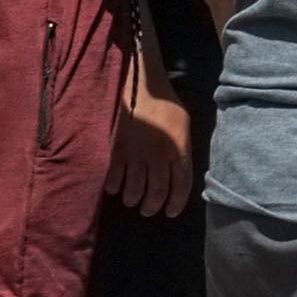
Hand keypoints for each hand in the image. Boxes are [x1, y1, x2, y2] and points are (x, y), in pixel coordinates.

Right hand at [107, 68, 194, 218]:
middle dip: (152, 206)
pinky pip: (113, 178)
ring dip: (133, 199)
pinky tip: (115, 188)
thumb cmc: (164, 105)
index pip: (182, 184)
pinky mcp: (115, 150)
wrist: (139, 84)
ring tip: (132, 200)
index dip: (176, 202)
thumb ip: (181, 151)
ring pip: (134, 189)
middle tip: (148, 210)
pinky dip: (114, 187)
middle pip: (157, 192)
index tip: (169, 212)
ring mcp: (136, 154)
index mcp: (179, 148)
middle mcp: (159, 155)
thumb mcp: (183, 126)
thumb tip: (178, 175)